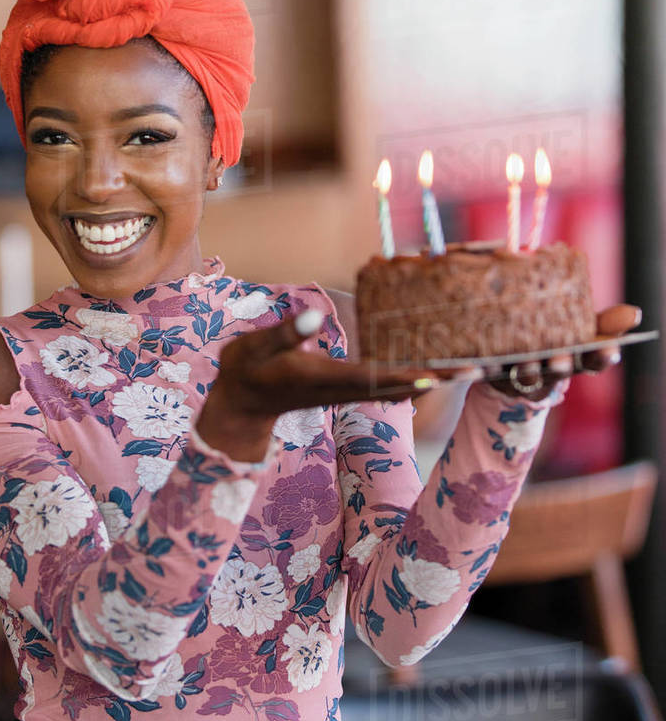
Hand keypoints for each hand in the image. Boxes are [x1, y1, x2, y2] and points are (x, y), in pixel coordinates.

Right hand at [196, 309, 477, 461]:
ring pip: (396, 389)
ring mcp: (345, 391)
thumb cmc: (245, 371)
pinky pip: (387, 385)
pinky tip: (434, 366)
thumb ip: (286, 333)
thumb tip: (315, 316)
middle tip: (479, 369)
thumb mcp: (255, 348)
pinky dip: (414, 377)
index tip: (441, 376)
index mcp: (323, 378)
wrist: (240, 404)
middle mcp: (341, 389)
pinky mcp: (345, 388)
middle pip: (397, 387)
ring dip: (432, 379)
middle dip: (436, 379)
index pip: (372, 379)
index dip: (407, 377)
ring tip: (469, 368)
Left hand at [488, 303, 641, 400]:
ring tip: (523, 361)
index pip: (593, 361)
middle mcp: (547, 370)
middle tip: (562, 359)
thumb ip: (605, 322)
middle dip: (560, 366)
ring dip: (524, 368)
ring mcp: (518, 372)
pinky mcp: (489, 370)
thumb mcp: (580, 327)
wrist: (509, 355)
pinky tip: (472, 365)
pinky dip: (476, 370)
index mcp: (572, 359)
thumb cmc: (553, 336)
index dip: (601, 357)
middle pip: (557, 371)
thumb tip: (634, 314)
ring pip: (523, 374)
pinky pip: (482, 372)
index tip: (611, 350)